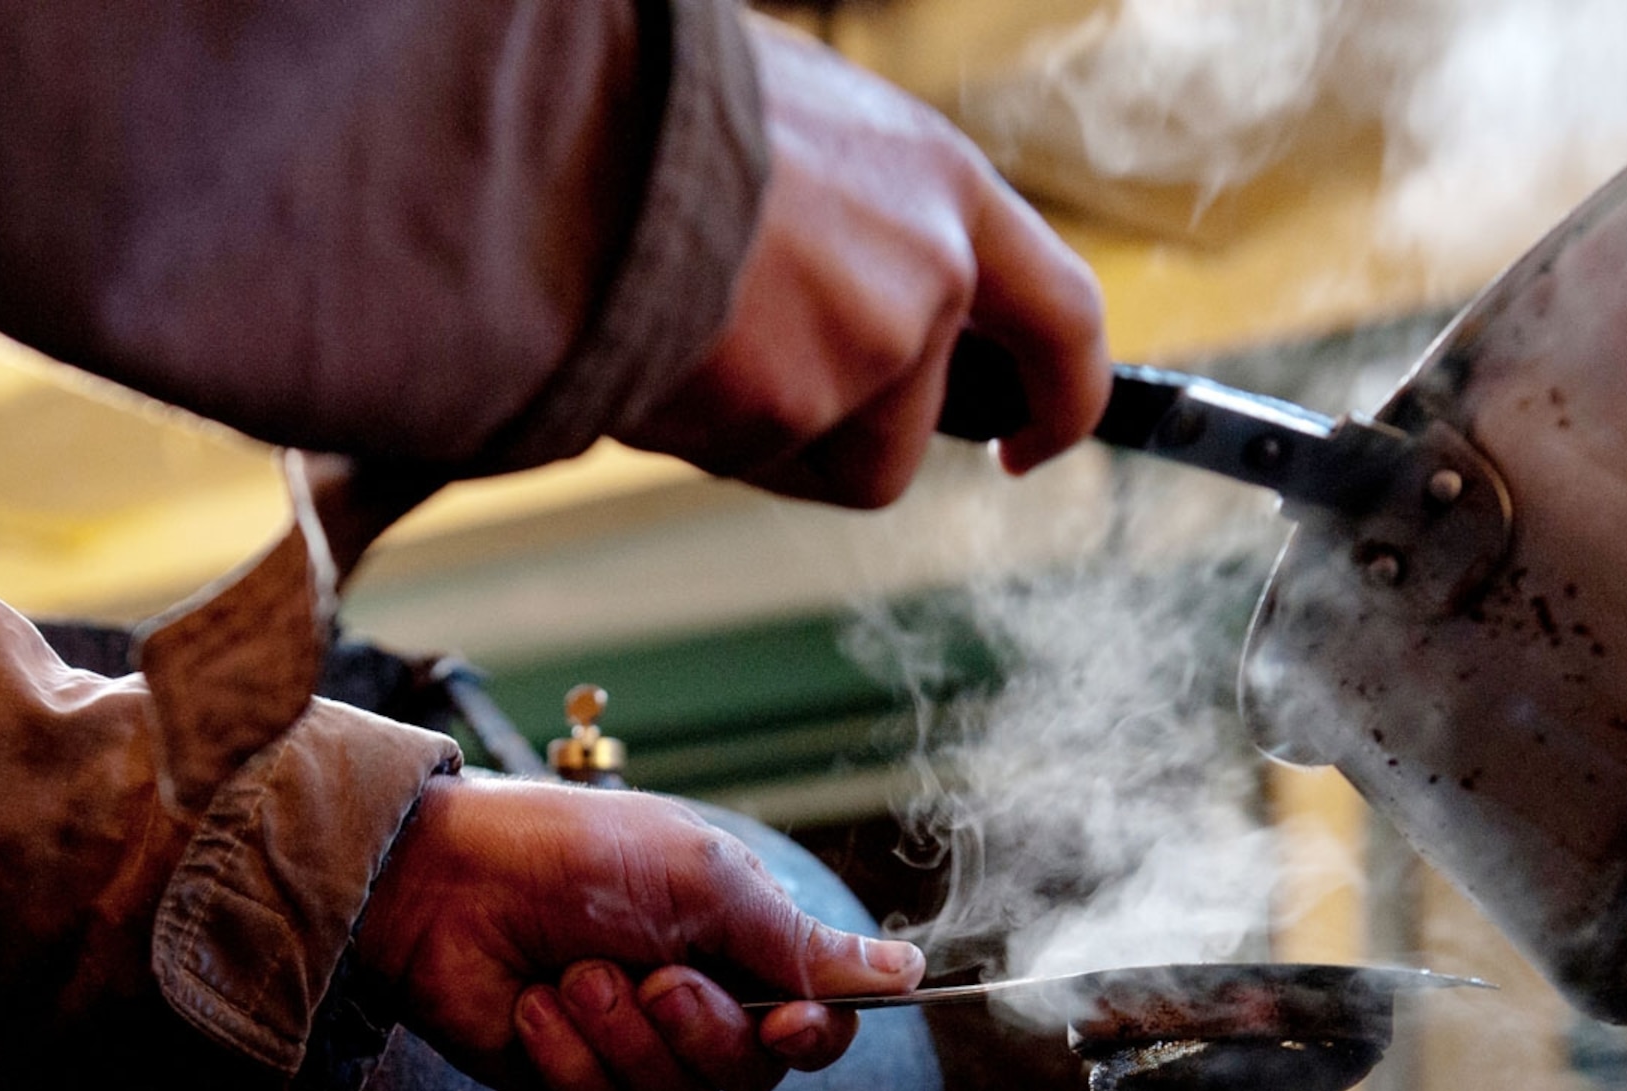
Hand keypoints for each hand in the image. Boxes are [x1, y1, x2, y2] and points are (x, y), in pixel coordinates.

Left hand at [352, 775, 925, 1090]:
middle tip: (654, 975)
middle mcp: (696, 1000)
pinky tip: (535, 1004)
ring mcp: (633, 1047)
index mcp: (739, 942)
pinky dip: (570, 1054)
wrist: (442, 881)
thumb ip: (798, 941)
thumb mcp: (701, 880)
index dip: (816, 1034)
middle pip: (755, 1073)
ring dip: (627, 1037)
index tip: (794, 1024)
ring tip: (576, 974)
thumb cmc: (573, 855)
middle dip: (704, 1029)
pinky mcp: (573, 1081)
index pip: (817, 1020)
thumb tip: (909, 974)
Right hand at [621, 17, 1109, 509]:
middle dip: (868, 441)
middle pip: (918, 418)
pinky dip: (693, 428)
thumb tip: (824, 261)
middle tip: (795, 439)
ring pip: (819, 450)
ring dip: (753, 428)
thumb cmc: (653, 99)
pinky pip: (742, 455)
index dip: (1059, 393)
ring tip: (672, 336)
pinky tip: (642, 353)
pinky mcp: (796, 406)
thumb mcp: (788, 118)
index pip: (1059, 312)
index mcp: (938, 180)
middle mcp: (930, 267)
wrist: (566, 119)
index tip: (1028, 441)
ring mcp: (870, 344)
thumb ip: (844, 201)